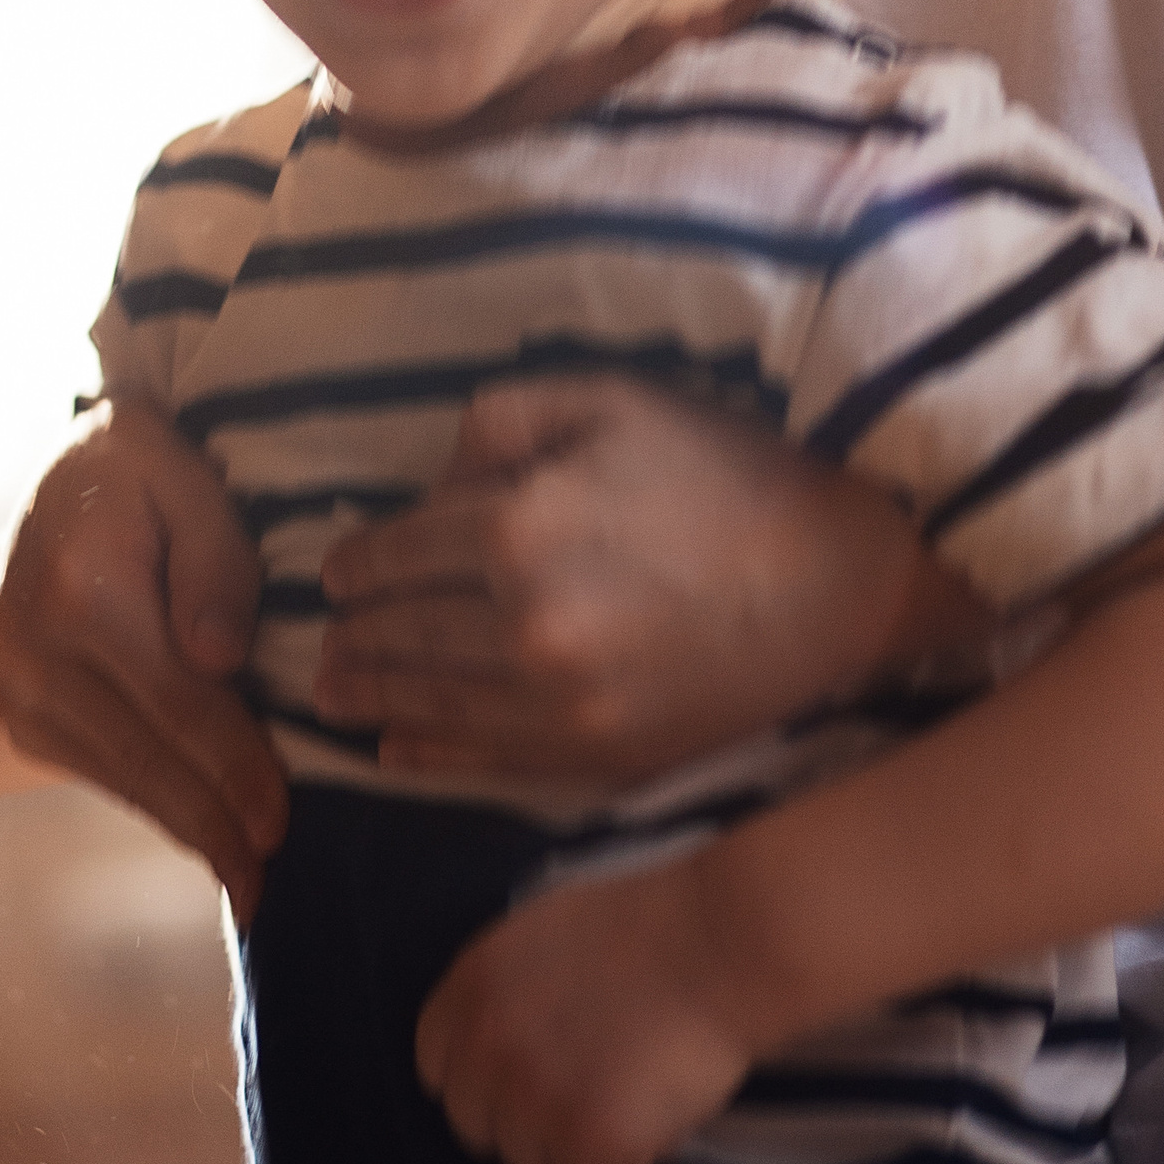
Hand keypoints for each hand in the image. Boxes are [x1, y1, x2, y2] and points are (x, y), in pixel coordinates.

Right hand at [0, 402, 288, 918]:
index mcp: (76, 588)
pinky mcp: (15, 713)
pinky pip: (97, 768)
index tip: (281, 822)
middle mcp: (27, 649)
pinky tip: (202, 828)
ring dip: (185, 826)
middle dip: (212, 823)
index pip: (173, 700)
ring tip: (247, 877)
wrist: (56, 479)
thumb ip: (214, 556)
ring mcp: (10, 688)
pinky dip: (153, 799)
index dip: (232, 766)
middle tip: (268, 888)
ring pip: (118, 776)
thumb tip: (221, 658)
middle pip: (142, 757)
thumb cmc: (139, 470)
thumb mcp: (183, 474)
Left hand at [317, 378, 979, 787]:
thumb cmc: (728, 476)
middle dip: (353, 635)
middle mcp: (524, 625)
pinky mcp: (600, 758)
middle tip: (320, 639)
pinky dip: (433, 757)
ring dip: (373, 697)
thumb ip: (503, 422)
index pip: (401, 551)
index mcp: (519, 526)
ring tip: (331, 694)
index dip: (357, 564)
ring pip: (434, 702)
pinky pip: (489, 761)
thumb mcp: (611, 401)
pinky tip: (396, 752)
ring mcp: (561, 705)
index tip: (335, 572)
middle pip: (404, 634)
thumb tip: (439, 479)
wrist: (844, 585)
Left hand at [416, 858, 758, 1163]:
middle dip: (529, 1121)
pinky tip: (653, 1118)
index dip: (487, 1082)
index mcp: (470, 989)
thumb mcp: (542, 939)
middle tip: (590, 1094)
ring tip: (630, 1099)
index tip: (530, 1078)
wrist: (718, 941)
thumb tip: (504, 1047)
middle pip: (480, 1129)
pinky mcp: (587, 1139)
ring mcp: (532, 1097)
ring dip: (576, 1149)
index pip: (439, 1070)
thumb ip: (507, 996)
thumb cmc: (649, 927)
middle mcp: (485, 1045)